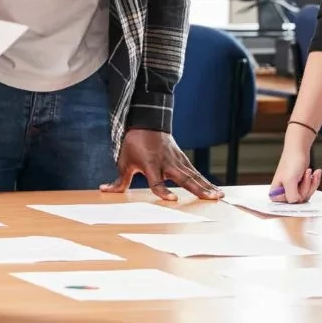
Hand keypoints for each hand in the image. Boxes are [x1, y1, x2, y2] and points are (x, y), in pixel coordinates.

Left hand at [102, 130, 222, 200]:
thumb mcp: (124, 161)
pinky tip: (215, 191)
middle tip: (210, 198)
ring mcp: (177, 160)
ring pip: (194, 175)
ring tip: (219, 196)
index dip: (163, 191)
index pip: (157, 181)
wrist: (147, 122)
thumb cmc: (134, 144)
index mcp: (150, 164)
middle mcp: (167, 163)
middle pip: (184, 178)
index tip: (172, 200)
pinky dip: (206, 181)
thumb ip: (119, 180)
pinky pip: (196, 172)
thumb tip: (103, 190)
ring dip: (206, 186)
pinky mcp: (183, 160)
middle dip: (197, 188)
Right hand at [270, 144, 321, 203]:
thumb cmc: (291, 161)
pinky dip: (314, 181)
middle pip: (299, 200)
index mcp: (275, 193)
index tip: (298, 187)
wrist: (299, 149)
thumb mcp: (290, 180)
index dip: (296, 197)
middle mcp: (283, 193)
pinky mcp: (300, 187)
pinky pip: (310, 190)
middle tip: (305, 175)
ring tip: (309, 171)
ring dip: (311, 183)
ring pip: (306, 195)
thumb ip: (291, 196)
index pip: (287, 205)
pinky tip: (315, 173)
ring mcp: (292, 190)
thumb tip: (296, 203)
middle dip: (306, 187)